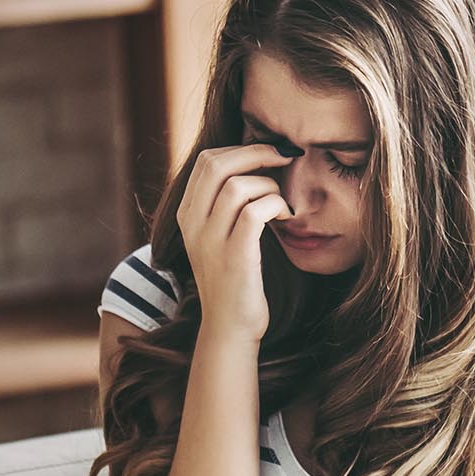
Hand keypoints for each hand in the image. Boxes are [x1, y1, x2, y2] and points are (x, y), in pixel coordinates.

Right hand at [176, 143, 296, 342]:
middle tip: (286, 160)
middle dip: (258, 153)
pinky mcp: (235, 257)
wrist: (230, 326)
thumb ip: (226, 205)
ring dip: (271, 185)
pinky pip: (255, 212)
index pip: (207, 160)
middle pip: (218, 164)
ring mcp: (211, 240)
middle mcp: (193, 223)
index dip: (243, 149)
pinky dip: (277, 205)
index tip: (271, 155)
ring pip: (238, 185)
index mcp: (188, 213)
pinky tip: (286, 217)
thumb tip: (256, 166)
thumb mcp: (221, 236)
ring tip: (284, 202)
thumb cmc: (236, 278)